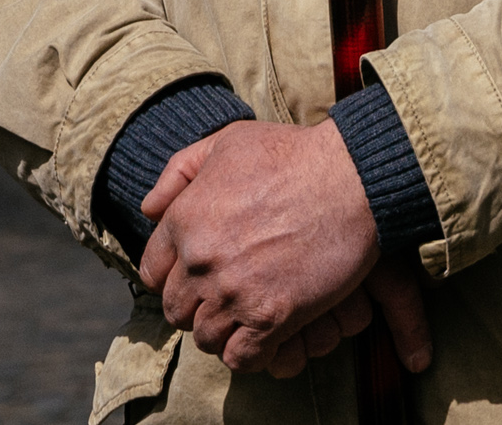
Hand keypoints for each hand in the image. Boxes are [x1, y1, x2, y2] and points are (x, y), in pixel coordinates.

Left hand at [138, 120, 432, 375]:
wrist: (352, 176)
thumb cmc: (293, 155)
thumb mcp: (227, 142)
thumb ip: (179, 171)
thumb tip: (149, 210)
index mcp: (185, 220)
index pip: (152, 274)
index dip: (174, 278)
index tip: (198, 277)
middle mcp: (201, 260)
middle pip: (177, 311)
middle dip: (198, 308)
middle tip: (227, 298)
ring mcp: (234, 292)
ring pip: (206, 338)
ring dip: (224, 332)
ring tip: (247, 317)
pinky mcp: (271, 318)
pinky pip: (241, 359)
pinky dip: (250, 354)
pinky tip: (266, 337)